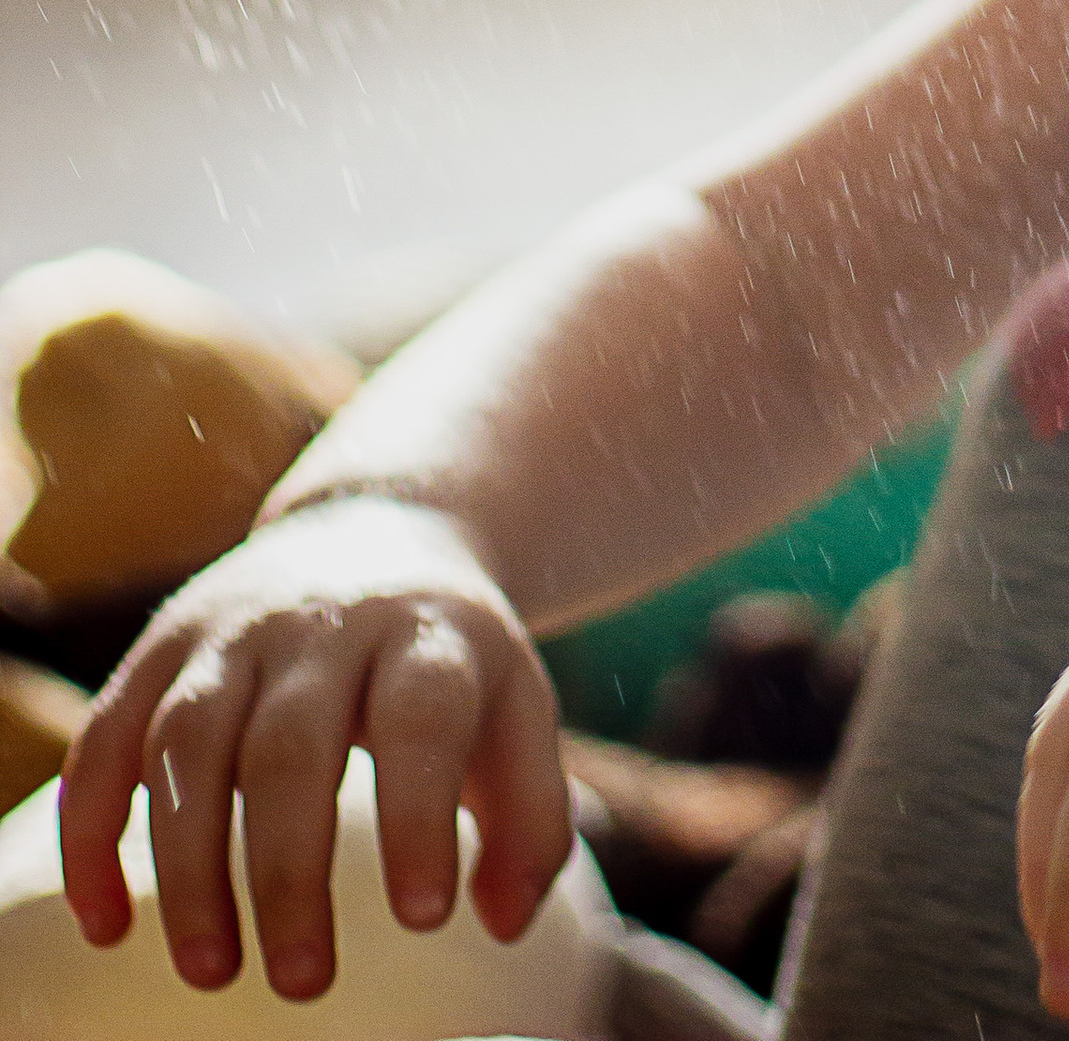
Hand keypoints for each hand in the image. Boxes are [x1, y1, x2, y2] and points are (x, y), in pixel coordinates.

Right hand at [56, 494, 572, 1003]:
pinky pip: (107, 739)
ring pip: (188, 740)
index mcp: (425, 633)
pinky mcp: (160, 649)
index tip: (424, 918)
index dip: (419, 814)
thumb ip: (532, 818)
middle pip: (291, 744)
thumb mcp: (517, 710)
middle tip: (303, 985)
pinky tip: (106, 924)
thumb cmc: (448, 659)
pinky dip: (90, 834)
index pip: (422, 717)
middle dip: (290, 871)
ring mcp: (231, 630)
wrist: (376, 529)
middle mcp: (322, 623)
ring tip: (209, 972)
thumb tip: (504, 923)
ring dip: (186, 864)